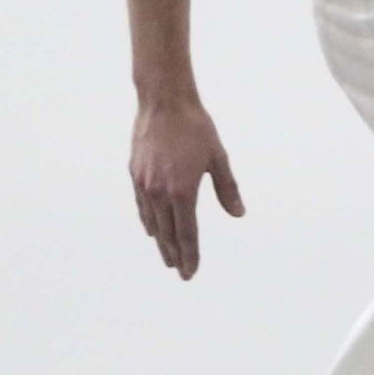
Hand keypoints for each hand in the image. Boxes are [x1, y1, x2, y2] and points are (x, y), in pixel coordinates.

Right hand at [129, 92, 240, 279]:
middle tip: (180, 271)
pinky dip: (148, 221)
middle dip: (175, 255)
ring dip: (160, 242)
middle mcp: (160, 192)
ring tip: (167, 256)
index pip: (187, 233)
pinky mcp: (135, 174)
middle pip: (167, 233)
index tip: (190, 272)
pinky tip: (151, 229)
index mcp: (183, 190)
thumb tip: (238, 214)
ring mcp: (145, 184)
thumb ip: (227, 188)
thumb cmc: (195, 127)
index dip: (190, 255)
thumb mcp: (218, 157)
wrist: (164, 101)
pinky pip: (142, 206)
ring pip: (152, 222)